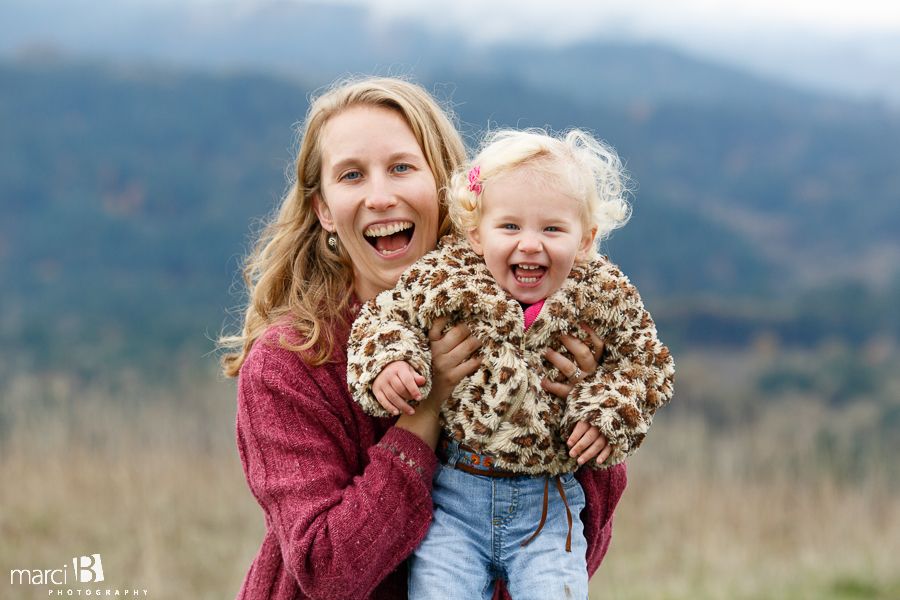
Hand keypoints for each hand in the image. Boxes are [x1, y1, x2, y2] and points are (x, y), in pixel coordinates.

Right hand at [373, 361, 425, 415]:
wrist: (380, 367)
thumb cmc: (398, 369)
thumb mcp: (408, 369)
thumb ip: (415, 376)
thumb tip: (423, 381)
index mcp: (398, 368)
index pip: (407, 380)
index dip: (414, 390)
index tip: (419, 398)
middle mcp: (388, 375)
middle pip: (400, 389)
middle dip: (409, 397)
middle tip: (414, 400)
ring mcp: (381, 383)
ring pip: (392, 397)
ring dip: (402, 406)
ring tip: (411, 412)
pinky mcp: (376, 390)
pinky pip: (383, 401)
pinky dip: (390, 408)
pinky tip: (397, 413)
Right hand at [394, 316, 481, 448]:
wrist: (424, 397)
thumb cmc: (428, 371)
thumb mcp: (426, 354)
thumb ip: (436, 342)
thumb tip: (457, 326)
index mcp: (428, 344)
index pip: (437, 324)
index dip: (448, 316)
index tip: (459, 311)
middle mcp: (436, 352)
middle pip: (459, 332)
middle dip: (470, 328)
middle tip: (474, 329)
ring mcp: (445, 364)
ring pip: (468, 346)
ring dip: (478, 342)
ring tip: (480, 341)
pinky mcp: (452, 377)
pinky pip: (471, 364)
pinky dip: (479, 359)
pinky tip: (481, 358)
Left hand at [541, 322, 604, 399]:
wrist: (596, 410)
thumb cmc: (590, 382)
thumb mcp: (593, 367)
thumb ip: (587, 352)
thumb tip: (573, 330)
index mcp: (598, 363)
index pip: (598, 345)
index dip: (590, 333)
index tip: (580, 322)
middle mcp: (591, 372)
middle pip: (583, 354)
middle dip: (571, 343)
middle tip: (561, 334)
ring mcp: (582, 384)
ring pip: (569, 369)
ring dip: (557, 359)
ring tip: (546, 351)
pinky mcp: (573, 396)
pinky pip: (561, 390)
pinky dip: (551, 385)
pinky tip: (543, 380)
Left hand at [568, 421, 612, 464]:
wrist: (607, 417)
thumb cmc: (588, 421)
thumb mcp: (581, 420)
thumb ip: (576, 428)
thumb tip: (570, 441)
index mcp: (590, 419)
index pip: (582, 427)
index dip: (575, 436)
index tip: (568, 444)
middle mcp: (599, 426)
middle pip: (589, 437)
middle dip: (580, 446)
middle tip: (571, 454)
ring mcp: (606, 434)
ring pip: (598, 444)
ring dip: (589, 454)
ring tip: (579, 461)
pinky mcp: (612, 440)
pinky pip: (608, 448)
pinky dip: (604, 455)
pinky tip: (598, 462)